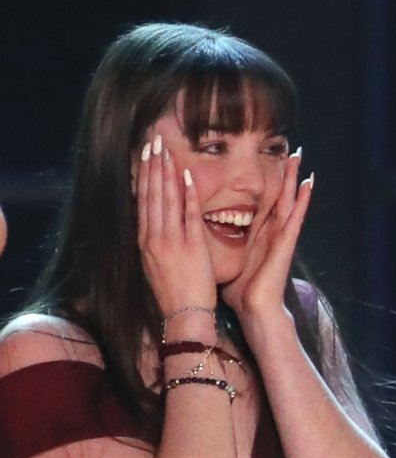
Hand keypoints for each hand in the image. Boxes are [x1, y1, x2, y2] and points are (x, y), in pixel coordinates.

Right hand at [134, 133, 219, 319]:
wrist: (184, 315)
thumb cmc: (174, 292)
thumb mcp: (155, 263)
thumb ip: (155, 241)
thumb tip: (153, 221)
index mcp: (145, 241)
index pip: (142, 201)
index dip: (143, 176)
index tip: (143, 156)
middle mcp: (153, 238)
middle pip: (150, 194)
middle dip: (151, 166)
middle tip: (152, 141)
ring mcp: (171, 241)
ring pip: (166, 200)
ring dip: (165, 173)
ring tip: (164, 150)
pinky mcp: (191, 247)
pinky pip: (189, 215)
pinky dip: (187, 195)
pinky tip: (187, 176)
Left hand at [223, 148, 311, 325]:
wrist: (255, 308)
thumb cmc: (241, 289)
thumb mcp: (228, 259)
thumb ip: (222, 244)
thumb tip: (201, 235)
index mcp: (258, 234)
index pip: (262, 202)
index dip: (266, 183)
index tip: (267, 164)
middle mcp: (272, 231)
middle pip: (279, 195)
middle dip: (284, 174)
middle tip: (290, 150)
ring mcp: (282, 235)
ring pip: (290, 200)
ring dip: (296, 178)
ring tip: (300, 157)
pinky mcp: (287, 242)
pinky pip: (296, 215)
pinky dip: (304, 199)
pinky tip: (309, 183)